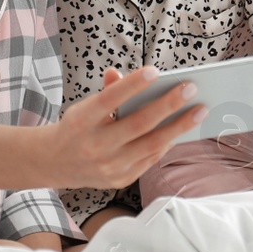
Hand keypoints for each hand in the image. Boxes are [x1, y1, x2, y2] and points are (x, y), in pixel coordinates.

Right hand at [36, 66, 205, 187]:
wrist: (53, 164)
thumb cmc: (75, 128)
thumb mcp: (82, 106)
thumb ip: (106, 92)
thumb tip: (119, 74)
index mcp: (82, 122)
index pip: (109, 101)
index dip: (132, 86)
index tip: (155, 71)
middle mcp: (95, 146)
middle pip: (138, 124)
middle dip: (168, 105)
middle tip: (191, 89)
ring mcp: (109, 167)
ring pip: (151, 145)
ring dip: (179, 127)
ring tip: (199, 110)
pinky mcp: (119, 180)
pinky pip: (149, 159)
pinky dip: (166, 143)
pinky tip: (180, 130)